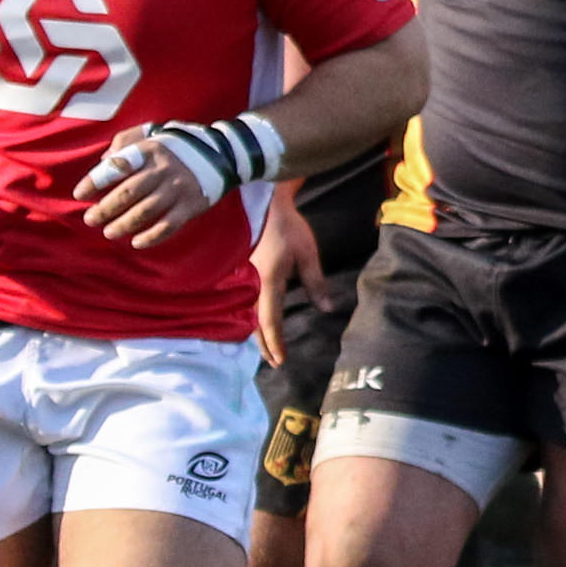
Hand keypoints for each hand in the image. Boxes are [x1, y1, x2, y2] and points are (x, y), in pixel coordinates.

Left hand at [77, 122, 220, 246]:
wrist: (220, 154)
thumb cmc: (174, 146)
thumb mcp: (149, 134)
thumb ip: (123, 144)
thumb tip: (102, 163)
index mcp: (148, 151)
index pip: (115, 167)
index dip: (95, 181)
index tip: (80, 194)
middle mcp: (162, 170)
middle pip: (127, 193)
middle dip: (105, 209)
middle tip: (90, 219)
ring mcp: (178, 189)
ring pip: (145, 212)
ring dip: (123, 225)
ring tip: (109, 233)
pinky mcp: (191, 206)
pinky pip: (168, 226)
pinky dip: (151, 237)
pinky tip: (136, 243)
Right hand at [246, 190, 320, 362]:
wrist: (262, 203)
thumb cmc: (287, 227)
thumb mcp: (307, 254)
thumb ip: (316, 283)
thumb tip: (327, 310)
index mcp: (268, 281)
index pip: (270, 320)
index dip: (276, 342)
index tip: (282, 360)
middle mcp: (250, 283)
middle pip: (254, 323)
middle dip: (264, 345)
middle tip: (274, 363)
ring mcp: (241, 278)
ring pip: (245, 313)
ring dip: (255, 333)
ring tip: (265, 349)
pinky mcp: (239, 272)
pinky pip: (242, 301)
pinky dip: (249, 318)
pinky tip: (254, 325)